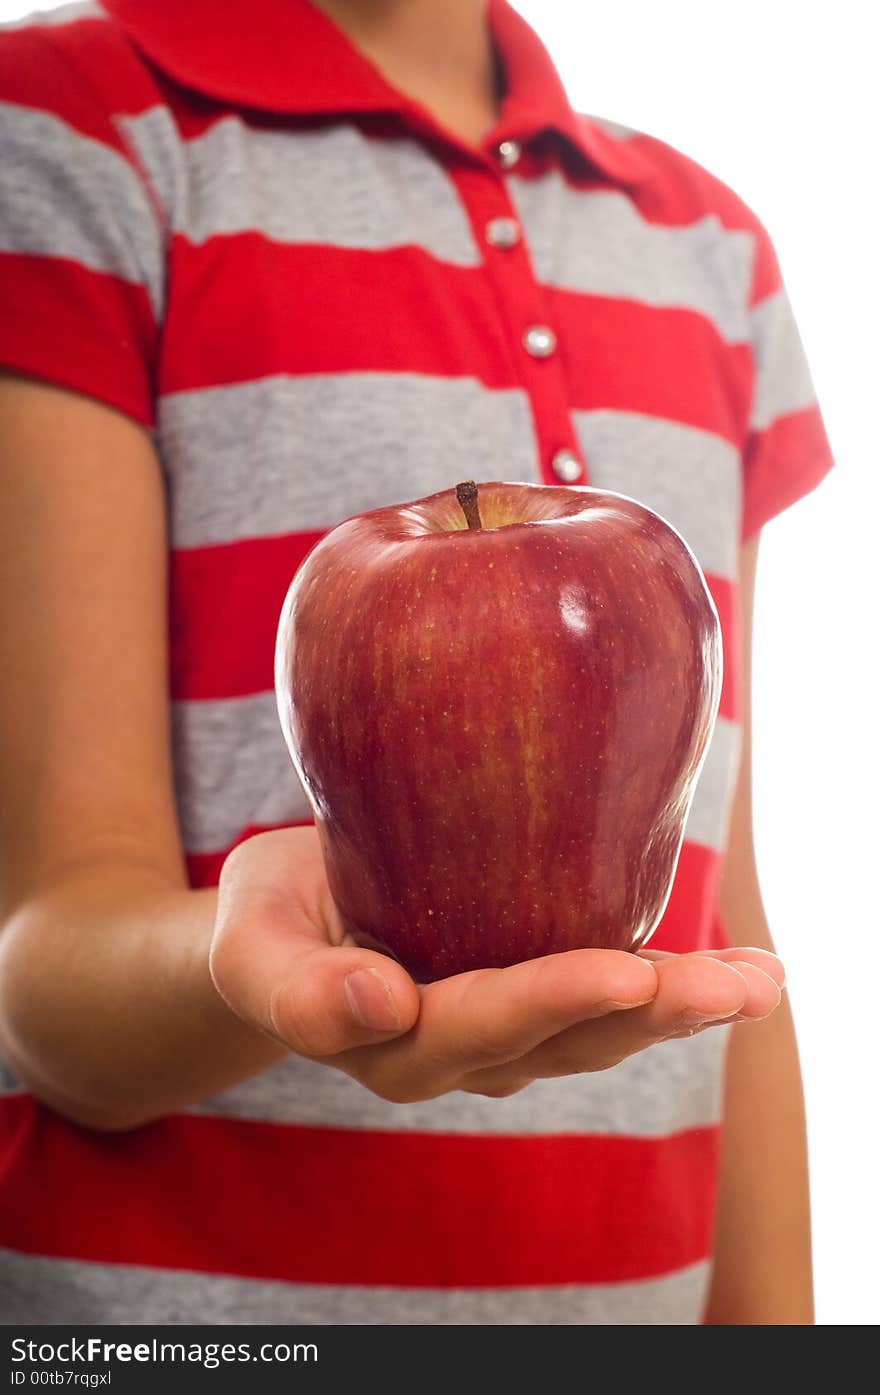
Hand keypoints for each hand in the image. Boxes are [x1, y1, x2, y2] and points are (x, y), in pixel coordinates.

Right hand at [209, 827, 783, 1102]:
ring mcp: (505, 1037)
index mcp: (392, 1045)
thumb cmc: (264, 922)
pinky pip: (611, 1003)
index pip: (481, 1025)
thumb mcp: (251, 943)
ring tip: (761, 979)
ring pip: (604, 1032)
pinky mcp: (533, 1001)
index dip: (552, 1000)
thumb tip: (380, 1004)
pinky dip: (676, 987)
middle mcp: (461, 1055)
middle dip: (655, 1012)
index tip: (621, 970)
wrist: (281, 932)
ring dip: (686, 1007)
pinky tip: (739, 968)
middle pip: (568, 1040)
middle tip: (737, 986)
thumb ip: (295, 987)